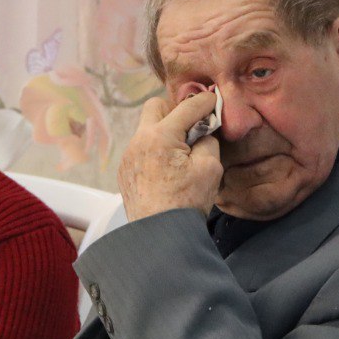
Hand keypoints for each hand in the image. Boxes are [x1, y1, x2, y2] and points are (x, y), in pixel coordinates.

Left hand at [117, 91, 222, 221]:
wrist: (160, 236)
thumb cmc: (184, 205)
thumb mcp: (210, 168)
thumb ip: (208, 140)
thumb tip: (203, 131)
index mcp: (159, 137)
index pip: (187, 107)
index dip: (205, 102)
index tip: (213, 102)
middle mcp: (138, 142)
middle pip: (155, 107)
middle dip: (175, 111)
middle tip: (192, 127)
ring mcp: (128, 157)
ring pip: (146, 130)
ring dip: (164, 133)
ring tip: (181, 153)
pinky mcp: (125, 172)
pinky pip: (140, 150)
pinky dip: (155, 151)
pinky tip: (168, 170)